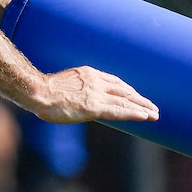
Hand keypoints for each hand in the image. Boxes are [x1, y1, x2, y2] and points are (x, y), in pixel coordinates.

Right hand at [33, 66, 158, 124]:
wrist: (37, 91)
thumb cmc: (44, 91)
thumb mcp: (64, 85)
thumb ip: (77, 89)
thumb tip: (79, 99)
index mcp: (88, 74)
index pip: (115, 81)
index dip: (128, 90)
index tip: (136, 96)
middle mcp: (96, 81)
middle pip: (124, 90)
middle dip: (140, 99)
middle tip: (153, 107)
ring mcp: (96, 93)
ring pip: (126, 100)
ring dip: (142, 107)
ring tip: (155, 114)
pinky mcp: (94, 107)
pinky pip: (119, 110)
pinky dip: (134, 113)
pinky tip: (145, 117)